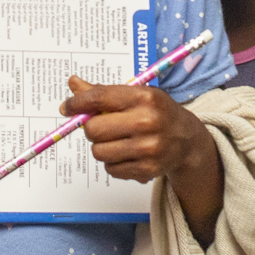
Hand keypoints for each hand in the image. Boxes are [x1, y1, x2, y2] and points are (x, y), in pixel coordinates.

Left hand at [63, 75, 222, 243]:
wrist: (187, 140)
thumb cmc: (156, 113)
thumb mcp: (136, 95)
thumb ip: (103, 92)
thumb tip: (73, 84)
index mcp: (144, 97)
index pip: (99, 98)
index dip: (77, 103)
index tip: (67, 107)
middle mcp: (148, 122)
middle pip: (94, 129)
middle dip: (92, 128)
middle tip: (102, 126)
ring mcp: (148, 148)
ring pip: (99, 151)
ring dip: (101, 146)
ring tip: (116, 140)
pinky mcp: (147, 169)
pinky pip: (110, 168)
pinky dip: (113, 161)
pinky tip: (127, 153)